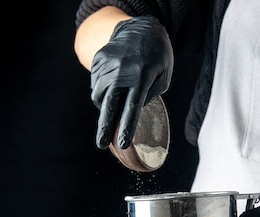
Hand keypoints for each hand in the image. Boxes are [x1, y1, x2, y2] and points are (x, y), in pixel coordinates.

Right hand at [90, 16, 172, 149]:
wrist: (142, 28)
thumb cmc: (158, 57)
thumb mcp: (164, 76)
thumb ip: (150, 96)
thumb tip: (130, 113)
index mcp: (142, 78)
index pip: (132, 108)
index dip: (126, 128)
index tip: (122, 144)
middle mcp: (122, 72)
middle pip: (109, 106)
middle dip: (104, 128)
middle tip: (101, 144)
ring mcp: (108, 65)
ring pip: (99, 96)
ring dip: (104, 107)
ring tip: (114, 105)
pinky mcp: (99, 60)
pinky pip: (96, 84)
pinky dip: (102, 90)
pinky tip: (113, 84)